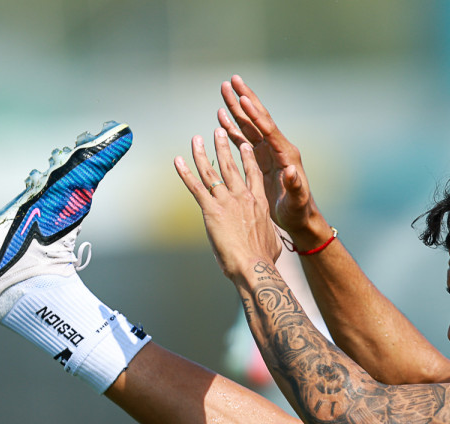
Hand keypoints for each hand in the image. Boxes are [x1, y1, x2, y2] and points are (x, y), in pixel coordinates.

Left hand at [174, 127, 282, 281]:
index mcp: (259, 203)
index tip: (244, 144)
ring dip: (202, 152)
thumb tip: (267, 239)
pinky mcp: (211, 210)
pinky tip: (178, 161)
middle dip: (223, 146)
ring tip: (197, 138)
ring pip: (212, 171)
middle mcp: (243, 197)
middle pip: (231, 166)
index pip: (252, 174)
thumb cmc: (264, 259)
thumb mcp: (272, 241)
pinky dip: (185, 173)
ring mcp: (226, 202)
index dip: (247, 158)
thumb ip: (266, 233)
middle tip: (219, 132)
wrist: (255, 266)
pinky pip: (195, 187)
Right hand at [219, 75, 326, 243]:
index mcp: (285, 154)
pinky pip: (243, 139)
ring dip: (236, 108)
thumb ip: (295, 185)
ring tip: (224, 90)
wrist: (298, 217)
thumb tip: (291, 170)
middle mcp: (276, 148)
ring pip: (249, 125)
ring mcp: (267, 153)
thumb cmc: (298, 211)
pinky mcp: (259, 160)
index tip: (243, 97)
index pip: (268, 129)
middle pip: (258, 119)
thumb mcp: (297, 200)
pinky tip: (221, 116)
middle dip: (245, 99)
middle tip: (232, 80)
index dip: (255, 114)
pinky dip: (232, 127)